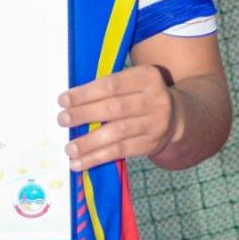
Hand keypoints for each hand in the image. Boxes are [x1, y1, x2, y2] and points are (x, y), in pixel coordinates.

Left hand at [57, 65, 177, 172]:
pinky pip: (120, 151)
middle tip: (62, 120)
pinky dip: (97, 158)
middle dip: (84, 114)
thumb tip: (69, 102)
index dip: (86, 93)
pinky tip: (79, 162)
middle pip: (114, 108)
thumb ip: (107, 88)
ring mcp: (154, 123)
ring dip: (89, 142)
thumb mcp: (132, 83)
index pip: (112, 85)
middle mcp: (154, 99)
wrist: (176, 117)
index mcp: (146, 77)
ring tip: (69, 148)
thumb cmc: (140, 96)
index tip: (63, 100)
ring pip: (117, 133)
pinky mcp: (150, 144)